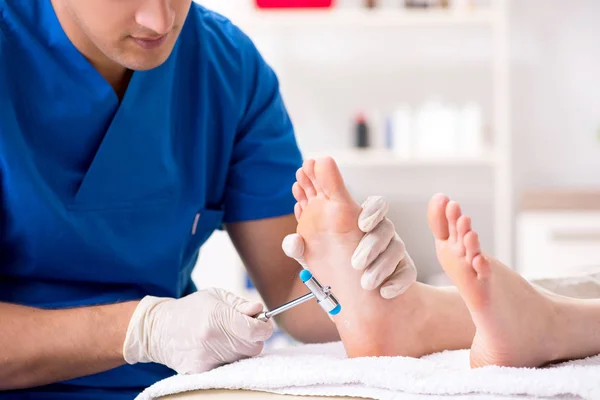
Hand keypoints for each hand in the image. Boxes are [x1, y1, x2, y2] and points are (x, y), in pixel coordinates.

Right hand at [123, 288, 273, 373]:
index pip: (255, 331)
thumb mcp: (216, 296)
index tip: (264, 324)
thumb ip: (240, 304)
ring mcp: (206, 358)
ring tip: (225, 336)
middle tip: (244, 328)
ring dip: (241, 348)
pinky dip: (227, 358)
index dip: (265, 328)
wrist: (158, 329)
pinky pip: (228, 367)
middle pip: (253, 347)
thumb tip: (259, 311)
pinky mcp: (200, 371)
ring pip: (242, 358)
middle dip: (254, 338)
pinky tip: (215, 347)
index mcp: (217, 317)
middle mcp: (212, 340)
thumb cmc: (191, 309)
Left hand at [283, 196, 416, 298]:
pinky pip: (408, 273)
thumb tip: (292, 243)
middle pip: (387, 228)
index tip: (361, 224)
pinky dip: (398, 282)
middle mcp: (381, 233)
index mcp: (361, 222)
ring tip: (365, 283)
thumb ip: (302, 249)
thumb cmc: (331, 266)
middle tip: (356, 262)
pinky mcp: (404, 271)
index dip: (372, 211)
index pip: (375, 206)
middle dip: (373, 244)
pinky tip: (384, 292)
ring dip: (382, 266)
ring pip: (397, 250)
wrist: (351, 297)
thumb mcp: (313, 258)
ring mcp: (394, 251)